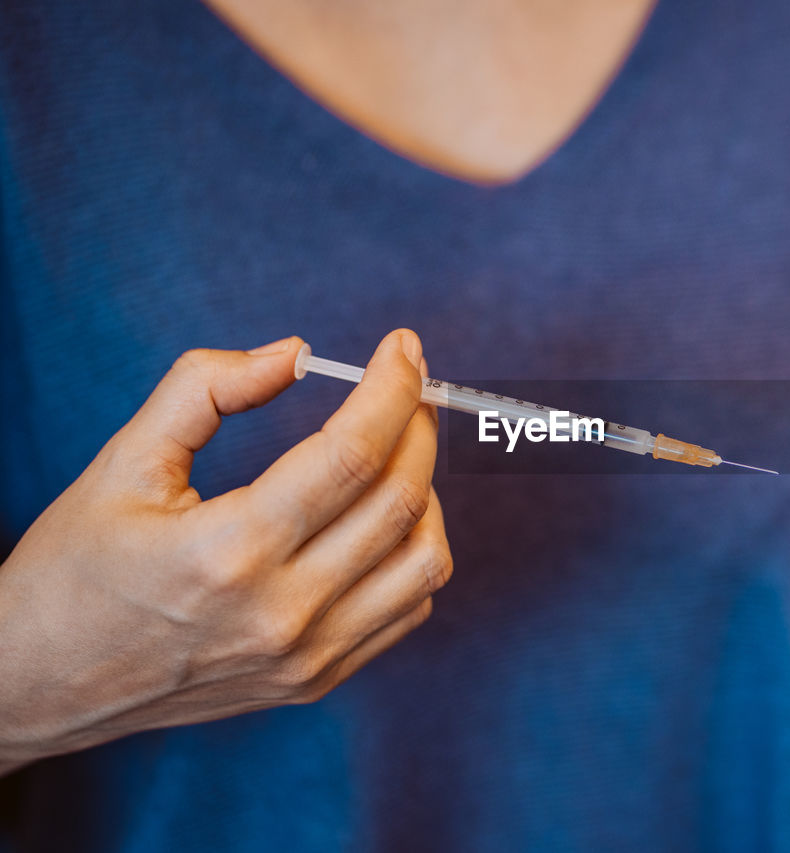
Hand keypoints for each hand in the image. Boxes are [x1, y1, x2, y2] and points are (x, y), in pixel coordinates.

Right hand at [0, 329, 449, 775]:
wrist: (36, 685)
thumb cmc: (74, 567)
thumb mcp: (123, 461)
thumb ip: (207, 390)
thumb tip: (296, 352)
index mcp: (228, 550)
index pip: (351, 454)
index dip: (391, 387)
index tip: (403, 345)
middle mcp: (280, 612)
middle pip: (400, 499)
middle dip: (418, 424)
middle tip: (407, 386)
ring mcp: (305, 657)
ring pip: (425, 562)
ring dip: (427, 491)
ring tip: (396, 453)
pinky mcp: (315, 682)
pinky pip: (408, 610)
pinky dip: (414, 553)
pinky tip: (380, 519)